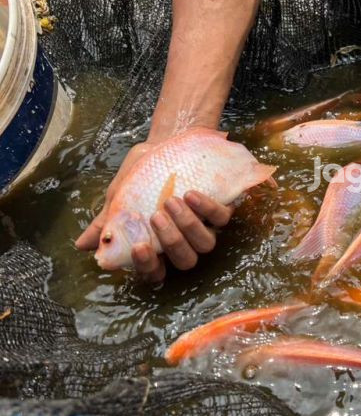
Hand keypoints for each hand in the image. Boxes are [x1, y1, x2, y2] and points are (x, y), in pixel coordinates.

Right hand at [75, 132, 233, 282]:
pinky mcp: (222, 208)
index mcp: (157, 245)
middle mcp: (183, 241)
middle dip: (172, 242)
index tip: (139, 246)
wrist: (166, 143)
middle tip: (156, 217)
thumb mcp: (120, 195)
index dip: (148, 266)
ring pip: (206, 244)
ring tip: (171, 201)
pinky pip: (222, 218)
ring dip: (189, 226)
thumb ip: (106, 221)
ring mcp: (204, 226)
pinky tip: (191, 194)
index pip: (154, 272)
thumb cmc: (143, 174)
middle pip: (185, 261)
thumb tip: (82, 245)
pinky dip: (208, 208)